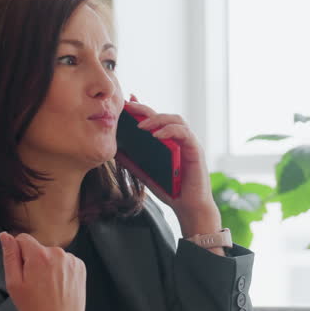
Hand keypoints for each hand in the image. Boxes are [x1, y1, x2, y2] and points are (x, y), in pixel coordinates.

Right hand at [0, 231, 85, 310]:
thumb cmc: (35, 310)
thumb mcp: (14, 284)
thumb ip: (9, 256)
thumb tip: (5, 236)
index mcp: (39, 255)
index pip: (22, 238)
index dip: (18, 254)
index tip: (22, 271)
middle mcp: (58, 253)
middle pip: (38, 248)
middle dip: (34, 261)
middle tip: (35, 286)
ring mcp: (71, 260)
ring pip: (51, 256)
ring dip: (48, 266)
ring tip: (47, 289)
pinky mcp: (80, 267)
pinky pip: (64, 262)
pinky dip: (60, 271)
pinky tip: (58, 288)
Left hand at [119, 97, 221, 233]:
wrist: (188, 208)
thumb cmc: (170, 189)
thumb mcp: (145, 174)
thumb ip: (133, 162)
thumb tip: (114, 150)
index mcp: (168, 141)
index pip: (155, 119)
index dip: (142, 108)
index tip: (126, 102)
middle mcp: (179, 138)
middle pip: (163, 115)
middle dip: (145, 109)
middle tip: (128, 107)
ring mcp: (189, 142)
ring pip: (175, 119)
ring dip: (157, 119)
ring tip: (140, 125)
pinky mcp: (195, 150)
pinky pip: (184, 133)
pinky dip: (170, 131)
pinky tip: (157, 135)